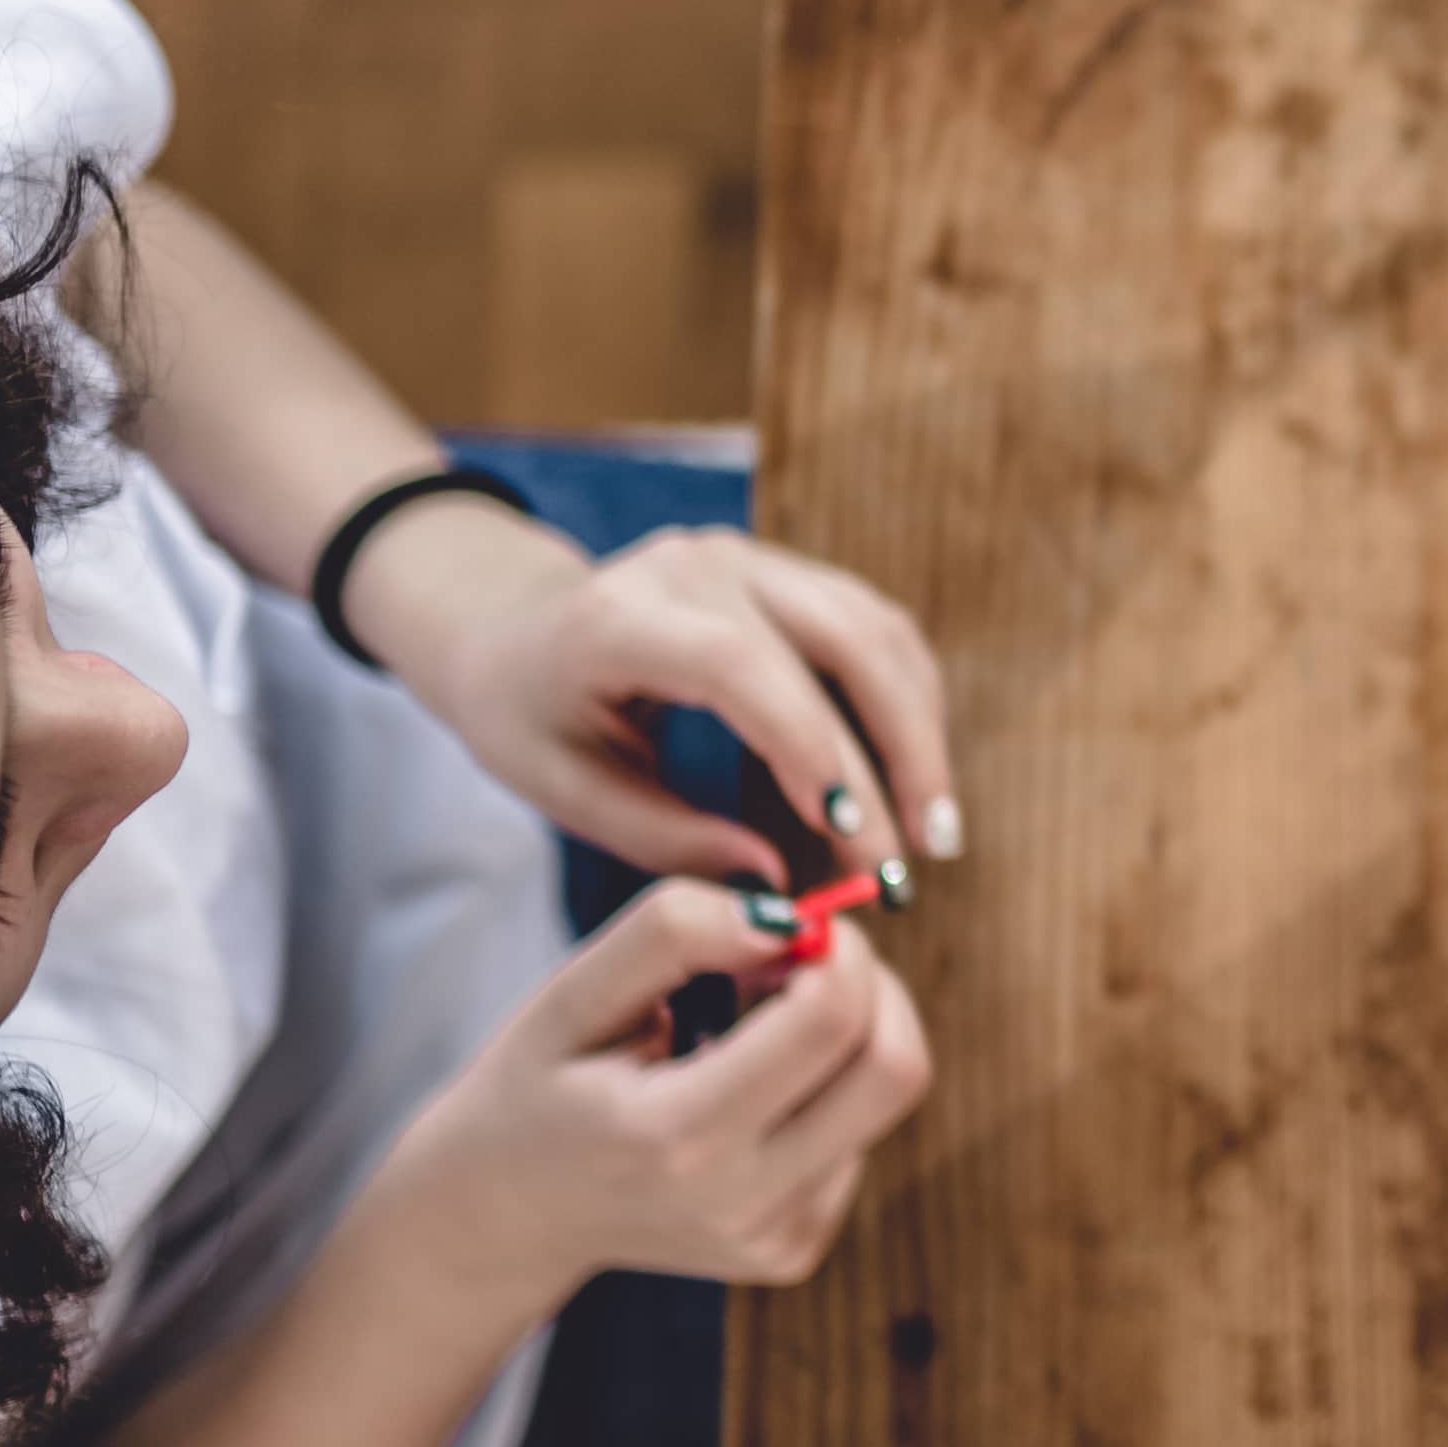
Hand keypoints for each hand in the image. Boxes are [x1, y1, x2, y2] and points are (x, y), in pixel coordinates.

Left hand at [354, 507, 962, 885]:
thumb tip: (777, 886)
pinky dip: (910, 707)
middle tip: (910, 864)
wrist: (513, 632)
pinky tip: (916, 782)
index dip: (806, 745)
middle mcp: (700, 567)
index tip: (850, 836)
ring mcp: (754, 560)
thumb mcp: (565, 792)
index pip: (740, 666)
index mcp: (623, 615)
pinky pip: (878, 631)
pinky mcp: (791, 574)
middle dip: (893, 758)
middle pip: (839, 643)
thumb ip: (668, 840)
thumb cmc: (531, 719)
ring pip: (877, 634)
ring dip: (920, 736)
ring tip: (934, 837)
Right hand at [388, 885, 936, 1293]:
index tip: (797, 928)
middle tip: (812, 960)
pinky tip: (750, 1092)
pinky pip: (858, 1142)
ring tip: (762, 1024)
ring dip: (851, 1037)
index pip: (831, 1019)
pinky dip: (827, 1094)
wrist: (505, 1217)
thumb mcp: (574, 991)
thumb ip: (675, 931)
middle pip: (896, 1070)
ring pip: (887, 1101)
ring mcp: (773, 1240)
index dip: (838, 948)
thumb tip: (789, 919)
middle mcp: (740, 1202)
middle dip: (874, 988)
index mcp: (677, 1135)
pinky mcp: (792, 1252)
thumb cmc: (538, 1086)